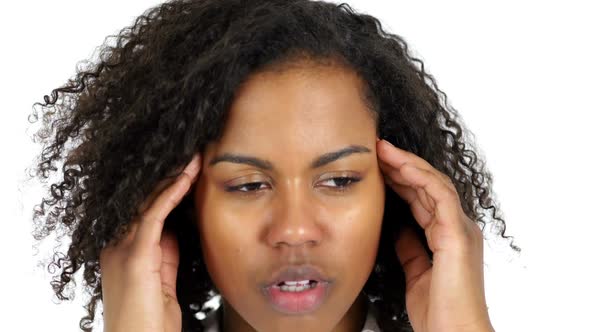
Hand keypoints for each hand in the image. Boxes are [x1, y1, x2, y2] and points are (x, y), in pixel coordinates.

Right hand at [99, 154, 201, 331]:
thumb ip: (165, 253)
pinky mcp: (134, 258)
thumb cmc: (150, 321)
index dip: (167, 187)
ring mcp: (122, 250)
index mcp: (122, 249)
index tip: (189, 169)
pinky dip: (170, 194)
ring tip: (194, 158)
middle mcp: (116, 244)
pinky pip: (153, 216)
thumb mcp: (160, 278)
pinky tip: (187, 178)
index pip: (145, 207)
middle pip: (143, 199)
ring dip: (173, 177)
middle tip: (193, 154)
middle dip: (169, 175)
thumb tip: (174, 229)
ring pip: (147, 201)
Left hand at [376, 138, 493, 331]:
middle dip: (402, 165)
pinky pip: (440, 196)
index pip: (423, 198)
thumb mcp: (416, 271)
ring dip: (408, 164)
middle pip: (428, 185)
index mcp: (447, 236)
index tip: (378, 166)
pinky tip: (401, 167)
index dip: (401, 180)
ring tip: (384, 150)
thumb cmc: (438, 311)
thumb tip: (398, 230)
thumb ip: (410, 248)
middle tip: (378, 149)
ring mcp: (460, 229)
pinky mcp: (458, 235)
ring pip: (434, 184)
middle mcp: (457, 227)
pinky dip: (420, 178)